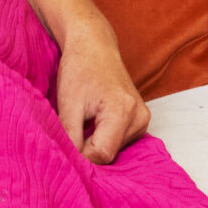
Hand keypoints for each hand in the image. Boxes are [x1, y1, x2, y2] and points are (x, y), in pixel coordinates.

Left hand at [52, 24, 148, 163]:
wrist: (93, 45)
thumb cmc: (79, 69)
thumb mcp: (68, 102)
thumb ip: (70, 134)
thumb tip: (71, 163)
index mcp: (122, 111)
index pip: (103, 153)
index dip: (82, 155)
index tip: (65, 148)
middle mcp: (139, 118)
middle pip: (110, 152)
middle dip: (88, 149)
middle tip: (70, 133)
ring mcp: (142, 119)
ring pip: (115, 148)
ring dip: (95, 143)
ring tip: (82, 121)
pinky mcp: (140, 119)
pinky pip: (120, 140)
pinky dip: (104, 137)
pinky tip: (93, 123)